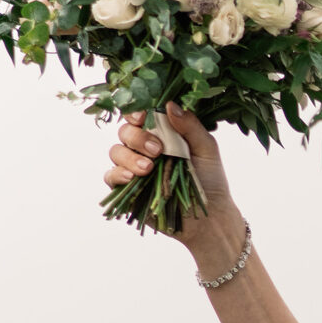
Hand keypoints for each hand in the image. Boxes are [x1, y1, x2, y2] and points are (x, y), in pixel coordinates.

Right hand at [108, 105, 240, 265]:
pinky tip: (132, 178)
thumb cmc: (210, 180)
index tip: (143, 116)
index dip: (136, 111)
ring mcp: (133, 168)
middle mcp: (144, 147)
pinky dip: (118, 174)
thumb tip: (169, 104)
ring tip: (149, 168)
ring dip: (130, 157)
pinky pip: (111, 176)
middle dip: (138, 137)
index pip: (140, 114)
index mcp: (162, 133)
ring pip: (116, 152)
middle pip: (125, 131)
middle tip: (157, 150)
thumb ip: (190, 126)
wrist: (209, 217)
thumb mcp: (206, 149)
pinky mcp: (127, 189)